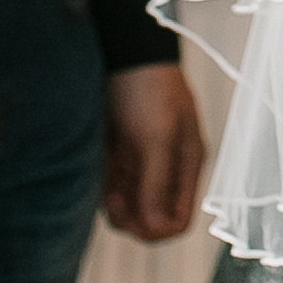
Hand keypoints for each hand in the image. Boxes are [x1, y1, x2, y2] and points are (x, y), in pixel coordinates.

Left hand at [101, 63, 204, 239]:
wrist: (121, 53)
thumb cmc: (148, 90)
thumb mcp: (157, 137)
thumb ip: (157, 184)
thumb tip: (154, 229)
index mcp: (186, 165)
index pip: (178, 220)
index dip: (157, 229)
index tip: (135, 218)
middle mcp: (164, 169)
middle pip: (150, 219)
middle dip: (131, 217)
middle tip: (114, 197)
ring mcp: (139, 164)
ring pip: (127, 208)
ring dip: (113, 206)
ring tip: (105, 185)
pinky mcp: (115, 156)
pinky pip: (109, 190)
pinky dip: (101, 191)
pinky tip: (97, 173)